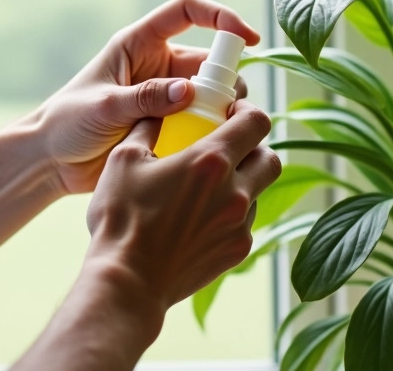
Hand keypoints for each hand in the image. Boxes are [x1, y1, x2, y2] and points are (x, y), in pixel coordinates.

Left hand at [35, 0, 260, 194]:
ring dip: (222, 109)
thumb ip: (145, 98)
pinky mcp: (169, 124)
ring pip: (211, 93)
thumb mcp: (103, 106)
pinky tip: (212, 149)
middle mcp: (157, 65)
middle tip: (228, 111)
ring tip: (218, 133)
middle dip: (226, 79)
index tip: (247, 38)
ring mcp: (165, 95)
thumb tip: (188, 90)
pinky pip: (202, 122)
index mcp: (139, 44)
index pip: (186, 12)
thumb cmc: (67, 123)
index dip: (220, 16)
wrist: (51, 162)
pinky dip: (212, 131)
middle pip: (208, 60)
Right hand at [83, 99, 281, 310]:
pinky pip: (246, 221)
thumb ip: (146, 127)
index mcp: (210, 161)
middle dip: (255, 148)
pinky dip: (232, 212)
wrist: (128, 281)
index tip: (229, 112)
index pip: (257, 122)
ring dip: (243, 181)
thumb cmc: (122, 218)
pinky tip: (202, 215)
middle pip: (270, 158)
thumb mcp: (124, 159)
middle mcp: (234, 191)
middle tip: (228, 148)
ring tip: (209, 185)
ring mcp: (239, 224)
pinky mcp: (237, 250)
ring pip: (259, 191)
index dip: (248, 111)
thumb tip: (156, 111)